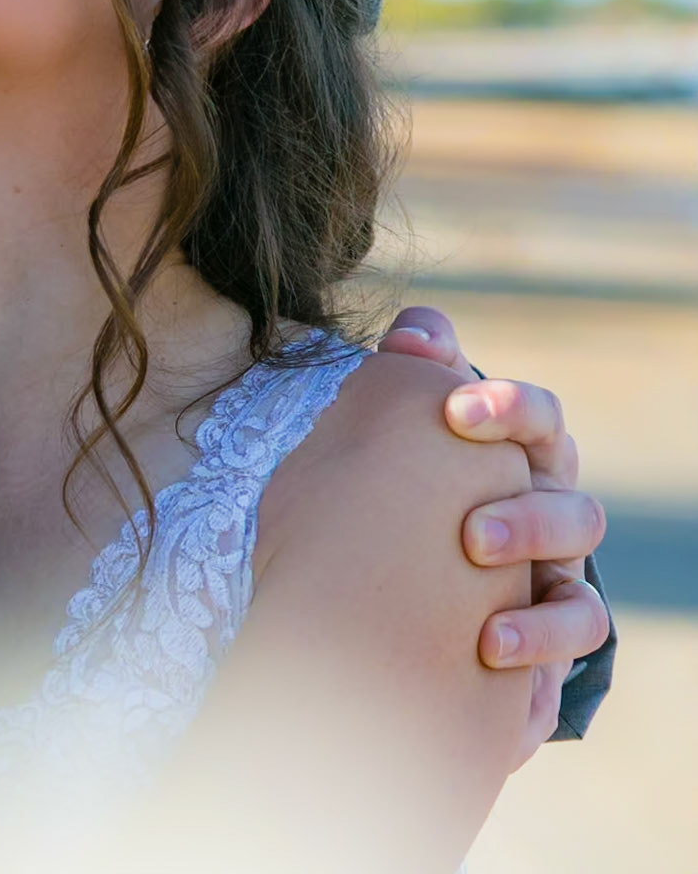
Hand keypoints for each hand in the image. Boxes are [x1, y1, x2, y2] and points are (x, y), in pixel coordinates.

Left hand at [379, 307, 610, 762]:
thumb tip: (411, 339)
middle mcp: (550, 499)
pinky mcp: (555, 621)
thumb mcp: (405, 419)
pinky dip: (542, 633)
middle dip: (526, 508)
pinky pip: (580, 623)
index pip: (538, 415)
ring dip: (533, 550)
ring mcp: (558, 560)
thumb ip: (411, 364)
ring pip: (582, 544)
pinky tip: (491, 642)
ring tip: (475, 563)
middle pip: (571, 486)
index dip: (507, 406)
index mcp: (521, 447)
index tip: (454, 410)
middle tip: (468, 529)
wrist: (400, 575)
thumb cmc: (409, 478)